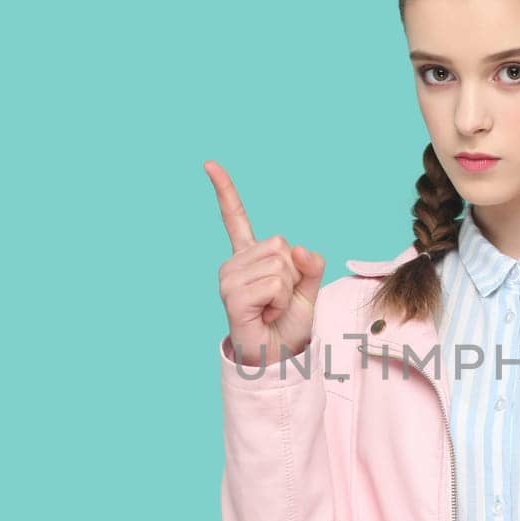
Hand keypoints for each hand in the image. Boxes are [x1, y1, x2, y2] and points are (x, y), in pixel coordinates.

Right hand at [207, 160, 325, 368]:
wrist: (276, 356)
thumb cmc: (287, 323)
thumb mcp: (308, 289)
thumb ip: (310, 265)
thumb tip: (299, 249)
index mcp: (249, 257)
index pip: (235, 218)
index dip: (225, 191)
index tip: (209, 164)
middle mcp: (234, 263)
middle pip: (282, 246)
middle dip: (293, 274)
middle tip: (279, 299)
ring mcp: (229, 278)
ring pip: (281, 265)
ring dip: (287, 290)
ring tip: (272, 307)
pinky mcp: (231, 294)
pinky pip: (275, 284)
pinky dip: (280, 301)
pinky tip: (265, 313)